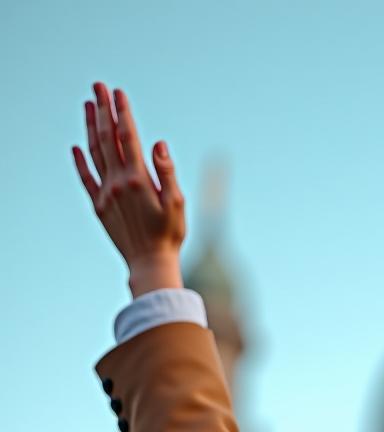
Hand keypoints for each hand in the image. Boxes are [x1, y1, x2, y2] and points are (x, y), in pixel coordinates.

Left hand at [72, 82, 185, 296]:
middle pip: (107, 139)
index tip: (119, 94)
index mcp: (138, 179)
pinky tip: (76, 147)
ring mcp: (106, 193)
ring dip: (90, 127)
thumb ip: (167, 172)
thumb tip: (158, 144)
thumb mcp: (177, 204)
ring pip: (94, 153)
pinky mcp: (100, 206)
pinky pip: (86, 178)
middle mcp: (117, 182)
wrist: (150, 263)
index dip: (123, 113)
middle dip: (103, 111)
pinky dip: (80, 161)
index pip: (128, 138)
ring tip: (88, 105)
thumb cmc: (169, 235)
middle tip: (98, 87)